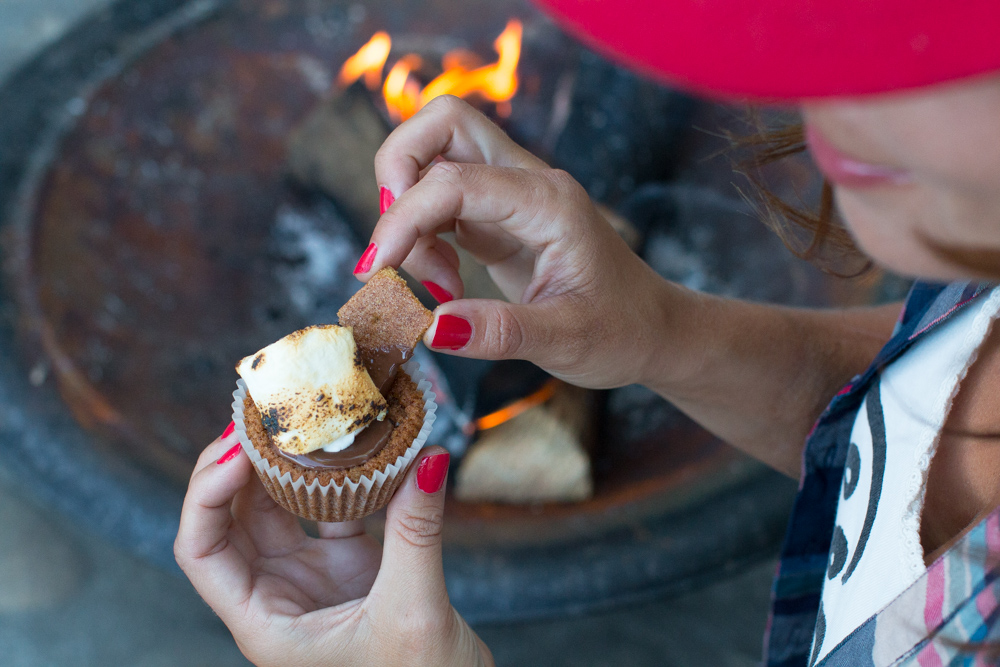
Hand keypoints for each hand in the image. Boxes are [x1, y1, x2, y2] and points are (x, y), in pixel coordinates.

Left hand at [174, 427, 492, 666]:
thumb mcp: (414, 611)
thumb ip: (415, 533)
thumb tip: (429, 461)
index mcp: (265, 624)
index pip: (202, 551)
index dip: (205, 496)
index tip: (236, 448)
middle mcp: (276, 600)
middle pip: (228, 522)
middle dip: (236, 465)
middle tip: (260, 416)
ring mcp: (309, 582)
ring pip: (275, 511)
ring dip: (282, 465)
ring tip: (296, 420)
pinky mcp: (345, 571)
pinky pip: (329, 511)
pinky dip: (338, 479)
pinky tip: (353, 447)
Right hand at [362, 95, 681, 389]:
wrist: (651, 330)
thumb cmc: (621, 331)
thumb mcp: (566, 341)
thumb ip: (500, 333)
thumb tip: (429, 328)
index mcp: (549, 202)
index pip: (455, 178)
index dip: (403, 218)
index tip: (377, 273)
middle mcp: (529, 181)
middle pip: (440, 122)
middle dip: (396, 175)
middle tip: (397, 250)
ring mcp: (512, 193)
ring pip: (434, 156)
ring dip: (408, 212)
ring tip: (439, 285)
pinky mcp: (498, 215)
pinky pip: (441, 199)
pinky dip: (423, 235)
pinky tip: (447, 285)